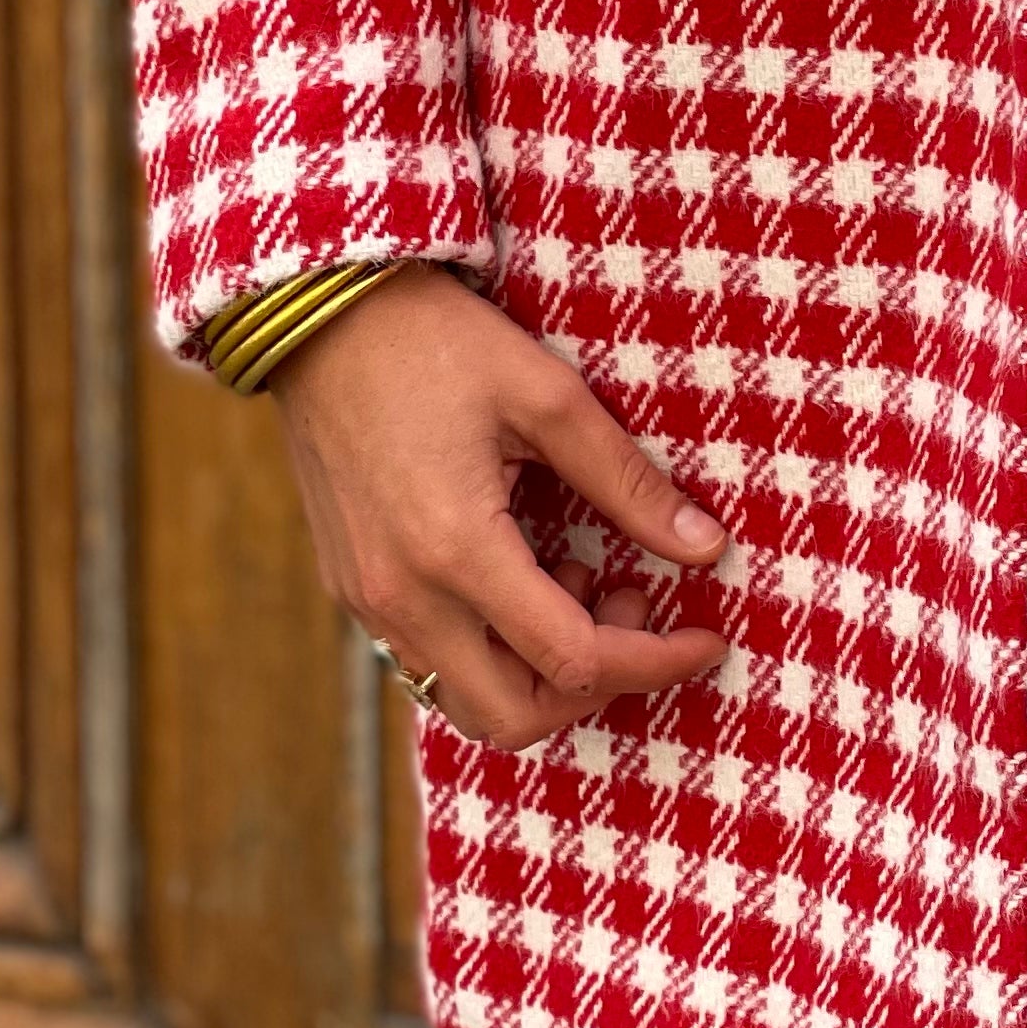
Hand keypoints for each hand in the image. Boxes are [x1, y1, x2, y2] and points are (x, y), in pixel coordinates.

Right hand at [272, 267, 733, 747]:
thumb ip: (628, 482)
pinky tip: (525, 569)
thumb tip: (704, 546)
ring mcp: (368, 601)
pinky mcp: (352, 588)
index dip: (655, 662)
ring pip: (466, 699)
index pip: (572, 660)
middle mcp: (402, 597)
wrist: (318, 311)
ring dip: (540, 670)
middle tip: (637, 602)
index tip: (707, 640)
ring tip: (581, 575)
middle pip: (514, 716)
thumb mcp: (548, 395)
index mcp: (456, 551)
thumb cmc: (435, 340)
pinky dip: (493, 648)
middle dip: (596, 684)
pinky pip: (431, 660)